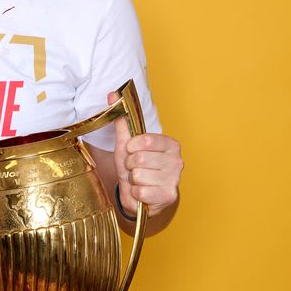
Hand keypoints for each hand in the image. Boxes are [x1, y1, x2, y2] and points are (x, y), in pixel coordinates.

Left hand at [108, 91, 182, 217]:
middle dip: (130, 166)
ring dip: (133, 180)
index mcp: (170, 144)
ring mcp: (175, 179)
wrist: (138, 193)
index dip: (131, 148)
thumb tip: (113, 94)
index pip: (143, 140)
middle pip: (138, 159)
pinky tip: (143, 192)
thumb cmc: (135, 166)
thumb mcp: (127, 144)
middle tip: (135, 169)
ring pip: (138, 175)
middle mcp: (177, 160)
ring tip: (139, 180)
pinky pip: (141, 191)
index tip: (132, 151)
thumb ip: (122, 120)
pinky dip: (136, 193)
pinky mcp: (169, 196)